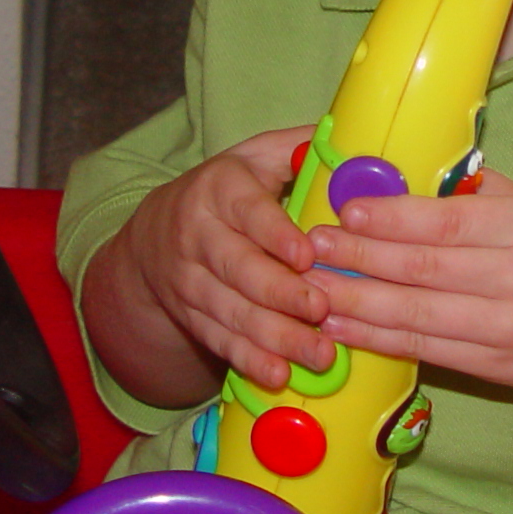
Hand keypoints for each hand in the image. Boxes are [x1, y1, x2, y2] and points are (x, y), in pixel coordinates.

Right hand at [93, 128, 335, 399]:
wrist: (156, 236)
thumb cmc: (229, 191)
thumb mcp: (256, 157)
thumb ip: (301, 148)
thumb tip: (356, 137)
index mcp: (220, 189)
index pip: (248, 212)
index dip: (276, 234)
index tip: (307, 255)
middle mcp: (198, 235)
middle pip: (240, 269)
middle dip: (282, 294)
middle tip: (322, 310)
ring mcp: (191, 281)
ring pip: (233, 311)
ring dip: (276, 337)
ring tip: (319, 354)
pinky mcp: (191, 316)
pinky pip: (220, 340)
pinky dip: (250, 360)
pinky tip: (279, 375)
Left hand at [304, 172, 512, 404]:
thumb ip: (476, 193)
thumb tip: (402, 169)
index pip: (448, 222)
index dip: (392, 217)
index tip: (347, 209)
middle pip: (424, 268)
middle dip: (362, 257)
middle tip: (314, 245)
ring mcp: (505, 328)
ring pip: (417, 314)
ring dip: (358, 302)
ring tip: (314, 288)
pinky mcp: (492, 368)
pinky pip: (424, 350)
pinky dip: (377, 339)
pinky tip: (341, 327)